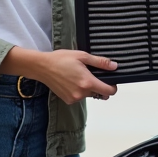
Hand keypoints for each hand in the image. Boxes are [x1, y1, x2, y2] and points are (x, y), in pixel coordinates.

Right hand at [0, 47, 117, 102]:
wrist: (43, 67)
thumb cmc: (60, 59)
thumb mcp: (82, 56)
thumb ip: (100, 62)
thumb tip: (114, 66)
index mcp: (87, 82)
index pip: (109, 91)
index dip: (113, 87)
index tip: (111, 81)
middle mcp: (81, 93)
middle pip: (100, 94)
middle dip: (100, 86)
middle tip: (92, 75)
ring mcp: (74, 98)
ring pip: (90, 95)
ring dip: (89, 88)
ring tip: (79, 76)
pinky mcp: (68, 100)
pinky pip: (80, 97)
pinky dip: (80, 91)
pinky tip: (72, 81)